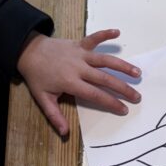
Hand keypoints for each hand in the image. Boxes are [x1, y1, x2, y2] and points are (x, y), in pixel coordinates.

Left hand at [16, 29, 140, 136]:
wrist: (27, 51)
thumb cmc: (37, 76)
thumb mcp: (43, 98)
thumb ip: (55, 116)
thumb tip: (64, 133)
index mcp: (70, 82)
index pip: (95, 94)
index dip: (111, 102)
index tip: (124, 109)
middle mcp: (79, 68)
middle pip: (105, 79)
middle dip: (123, 88)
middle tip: (137, 96)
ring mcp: (80, 54)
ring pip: (105, 60)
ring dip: (122, 66)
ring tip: (137, 73)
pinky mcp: (79, 44)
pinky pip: (94, 38)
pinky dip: (105, 34)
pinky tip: (118, 32)